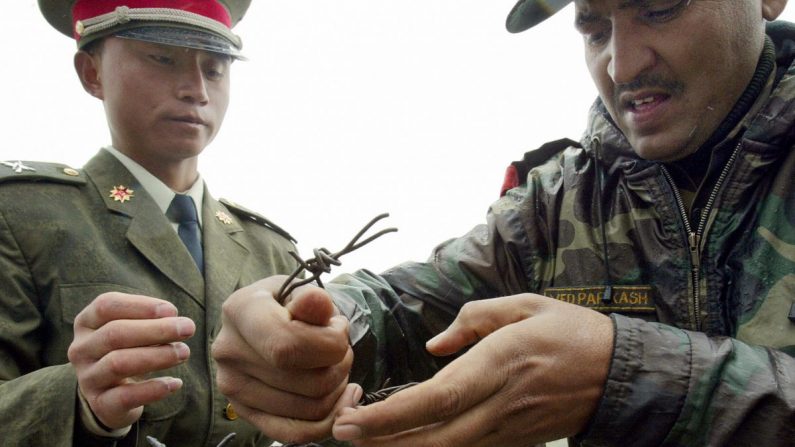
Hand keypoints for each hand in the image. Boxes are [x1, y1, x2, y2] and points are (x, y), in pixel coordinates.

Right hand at [68, 292, 195, 428]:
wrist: (113, 394)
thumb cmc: (129, 349)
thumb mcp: (134, 329)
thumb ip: (151, 320)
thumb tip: (175, 318)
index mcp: (87, 323)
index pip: (106, 305)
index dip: (140, 305)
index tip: (172, 310)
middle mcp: (81, 349)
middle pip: (115, 333)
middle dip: (156, 329)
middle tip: (188, 328)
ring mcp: (88, 378)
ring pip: (118, 363)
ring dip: (157, 356)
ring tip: (184, 352)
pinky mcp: (100, 404)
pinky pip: (125, 396)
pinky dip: (154, 389)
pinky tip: (175, 383)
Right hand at [212, 276, 357, 443]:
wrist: (265, 320)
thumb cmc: (287, 303)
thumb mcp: (300, 290)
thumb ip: (313, 299)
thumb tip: (317, 302)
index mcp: (240, 311)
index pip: (288, 346)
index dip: (329, 345)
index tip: (339, 328)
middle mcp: (228, 350)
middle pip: (307, 382)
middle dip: (340, 366)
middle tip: (341, 350)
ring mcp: (232, 385)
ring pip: (309, 409)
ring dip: (337, 389)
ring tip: (334, 366)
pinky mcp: (243, 410)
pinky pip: (292, 433)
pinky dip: (326, 421)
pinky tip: (340, 399)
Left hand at [332, 293, 613, 445]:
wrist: (620, 375)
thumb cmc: (571, 332)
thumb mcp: (525, 306)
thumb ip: (473, 320)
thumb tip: (434, 345)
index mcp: (499, 365)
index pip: (435, 399)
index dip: (389, 417)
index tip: (351, 422)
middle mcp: (499, 405)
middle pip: (432, 438)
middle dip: (382, 443)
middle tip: (339, 434)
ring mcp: (506, 430)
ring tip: (362, 438)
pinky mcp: (513, 442)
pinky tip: (404, 440)